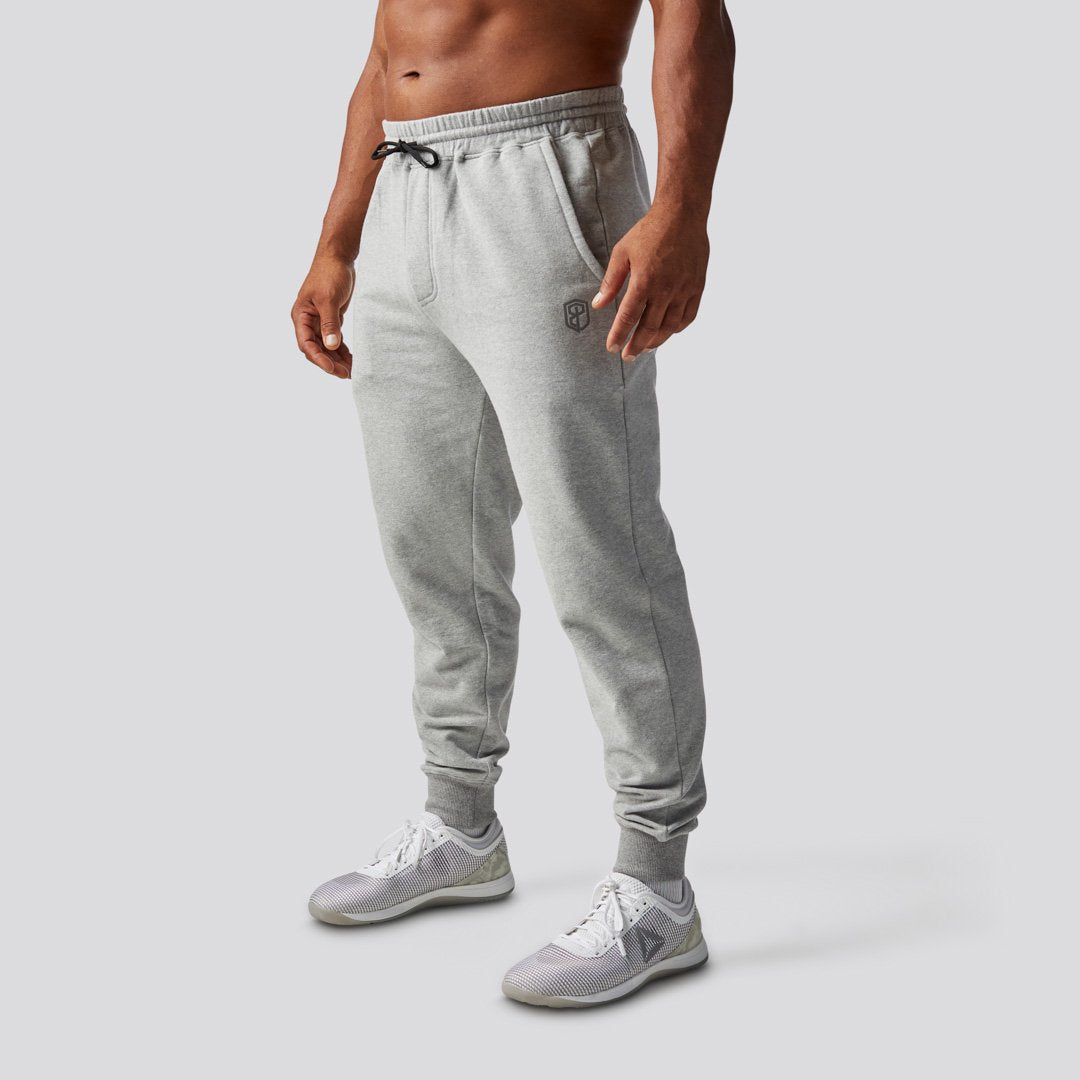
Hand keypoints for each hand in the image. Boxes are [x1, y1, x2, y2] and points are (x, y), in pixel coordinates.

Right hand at [291, 255, 355, 378]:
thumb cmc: (329, 273)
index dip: (319, 359)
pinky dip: (342, 350)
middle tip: (346, 374)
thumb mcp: (329, 299)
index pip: (306, 344)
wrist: (338, 257)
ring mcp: (319, 321)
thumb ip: (330, 323)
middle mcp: (307, 321)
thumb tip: (330, 346)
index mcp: (301, 316)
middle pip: (316, 349)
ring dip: (337, 360)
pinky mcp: (331, 320)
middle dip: (330, 363)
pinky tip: (352, 360)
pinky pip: (335, 340)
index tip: (332, 369)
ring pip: (327, 347)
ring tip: (352, 371)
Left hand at [591, 207, 708, 360]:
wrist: (682, 214)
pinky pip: (689, 316)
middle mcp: (665, 289)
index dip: (619, 336)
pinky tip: (668, 332)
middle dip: (636, 346)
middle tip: (627, 356)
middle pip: (649, 328)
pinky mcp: (697, 286)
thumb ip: (610, 281)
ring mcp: (684, 289)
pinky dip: (677, 328)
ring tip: (646, 348)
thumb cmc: (648, 231)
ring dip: (657, 341)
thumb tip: (598, 305)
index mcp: (644, 281)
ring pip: (670, 326)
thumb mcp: (621, 252)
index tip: (611, 348)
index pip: (628, 318)